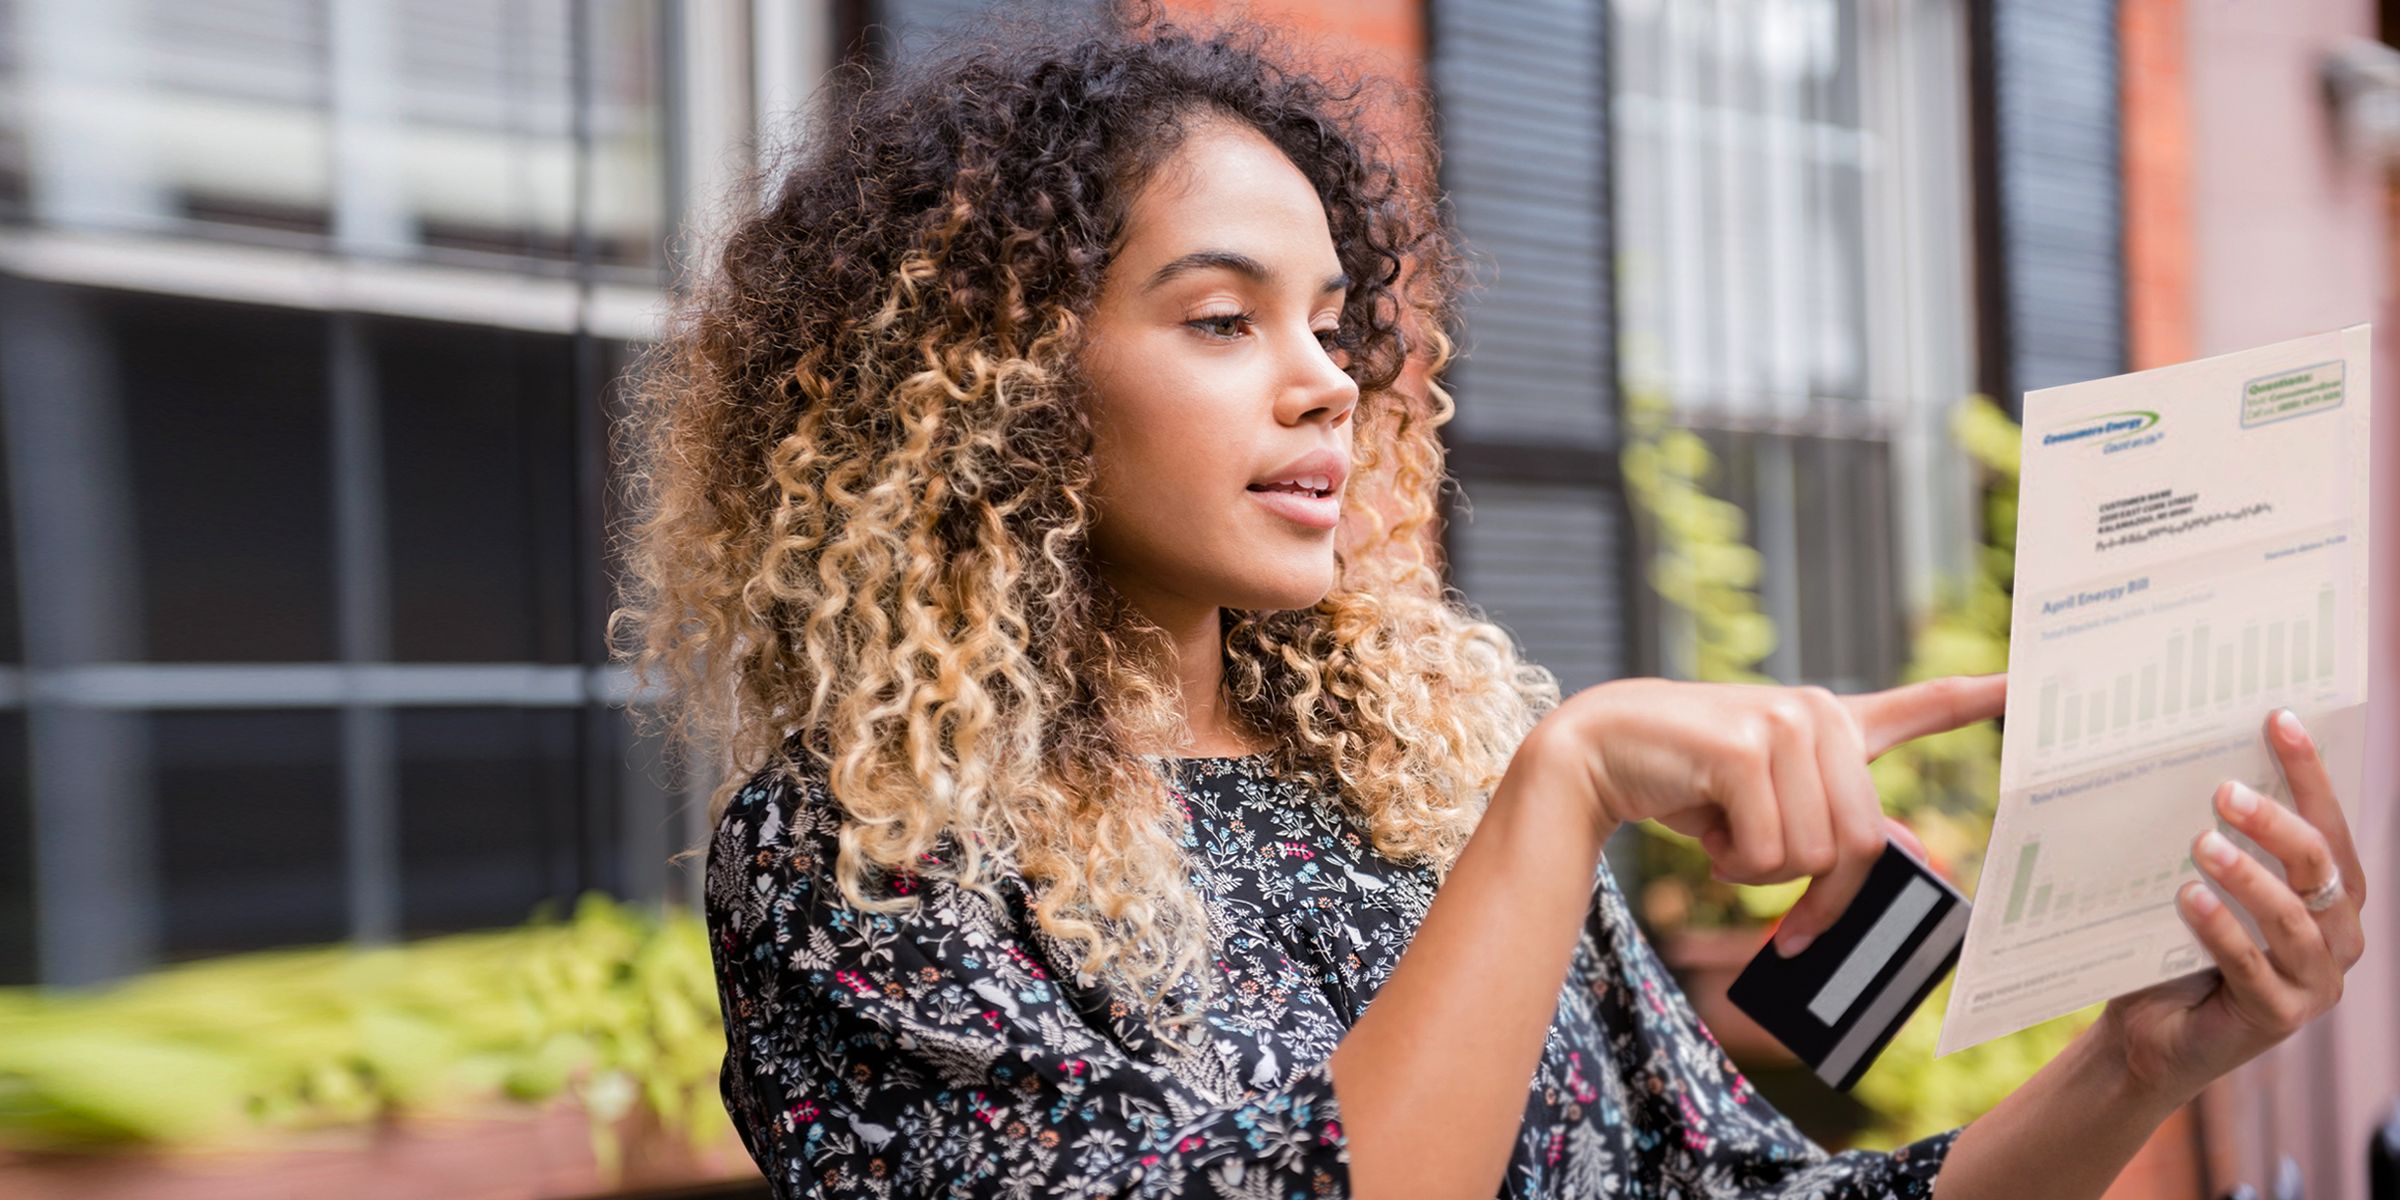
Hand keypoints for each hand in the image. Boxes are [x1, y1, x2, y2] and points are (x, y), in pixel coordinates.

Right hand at [1532, 673, 2006, 954]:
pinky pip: (1769, 850)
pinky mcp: (1747, 748)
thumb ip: (1839, 817)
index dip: (1974, 699)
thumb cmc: (1685, 780)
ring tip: (1721, 833)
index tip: (2023, 685)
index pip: (1920, 706)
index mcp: (1831, 721)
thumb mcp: (1769, 800)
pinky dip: (1731, 864)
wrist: (1596, 752)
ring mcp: (1785, 724)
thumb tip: (1914, 849)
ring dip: (1759, 871)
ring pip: (1814, 855)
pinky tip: (1703, 829)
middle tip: (1764, 885)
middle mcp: (1819, 712)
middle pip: (1862, 842)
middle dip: (1817, 890)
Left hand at [2096, 708, 2365, 1104]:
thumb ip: (2215, 841)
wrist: (2149, 1032)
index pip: (2327, 824)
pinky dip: (2223, 931)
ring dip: (2248, 876)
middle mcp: (2336, 934)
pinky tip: (2189, 899)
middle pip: (2320, 867)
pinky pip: (2253, 968)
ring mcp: (2315, 980)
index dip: (2308, 772)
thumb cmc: (2178, 948)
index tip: (2278, 720)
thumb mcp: (2202, 886)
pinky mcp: (2280, 1016)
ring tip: (2202, 844)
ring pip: (2292, 918)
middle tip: (2223, 790)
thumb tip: (2191, 763)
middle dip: (2276, 823)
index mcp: (2329, 895)